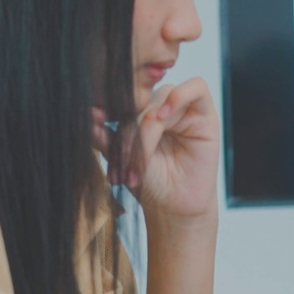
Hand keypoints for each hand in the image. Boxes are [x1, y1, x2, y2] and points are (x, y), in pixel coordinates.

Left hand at [91, 77, 219, 220]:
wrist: (174, 206)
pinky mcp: (206, 114)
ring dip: (149, 129)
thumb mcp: (120, 158)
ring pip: (162, 97)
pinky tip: (165, 117)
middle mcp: (161, 107)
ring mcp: (184, 109)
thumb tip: (88, 115)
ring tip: (143, 158)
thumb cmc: (150, 182)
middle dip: (131, 134)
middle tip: (125, 165)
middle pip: (143, 101)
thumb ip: (104, 137)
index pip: (124, 97)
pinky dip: (179, 97)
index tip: (100, 130)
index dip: (113, 112)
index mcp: (139, 112)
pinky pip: (197, 87)